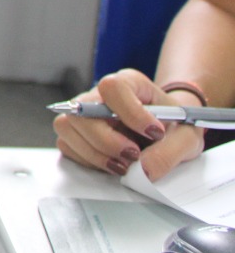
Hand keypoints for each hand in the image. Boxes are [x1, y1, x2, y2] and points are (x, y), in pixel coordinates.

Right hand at [54, 69, 206, 180]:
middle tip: (133, 156)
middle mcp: (100, 95)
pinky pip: (66, 145)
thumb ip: (170, 152)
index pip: (113, 87)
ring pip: (67, 127)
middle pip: (82, 111)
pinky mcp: (77, 133)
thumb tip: (144, 169)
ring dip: (94, 153)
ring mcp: (84, 113)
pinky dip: (88, 160)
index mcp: (129, 83)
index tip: (154, 133)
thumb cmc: (174, 126)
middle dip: (107, 141)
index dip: (130, 112)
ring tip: (123, 163)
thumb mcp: (186, 138)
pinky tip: (111, 163)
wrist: (168, 132)